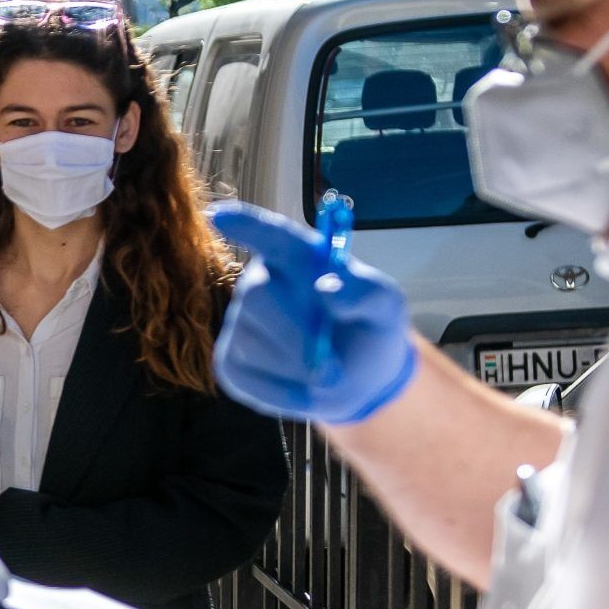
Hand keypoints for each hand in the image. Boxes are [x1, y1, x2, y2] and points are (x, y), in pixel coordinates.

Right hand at [210, 202, 416, 424]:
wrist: (360, 380)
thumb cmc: (369, 329)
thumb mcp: (386, 308)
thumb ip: (367, 292)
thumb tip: (328, 288)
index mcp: (296, 257)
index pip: (269, 235)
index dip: (246, 224)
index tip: (221, 216)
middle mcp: (260, 282)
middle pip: (258, 296)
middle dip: (296, 335)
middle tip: (332, 368)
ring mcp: (240, 322)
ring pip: (253, 343)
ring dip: (297, 370)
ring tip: (328, 375)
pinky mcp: (230, 360)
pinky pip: (245, 378)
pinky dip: (281, 393)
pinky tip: (303, 389)